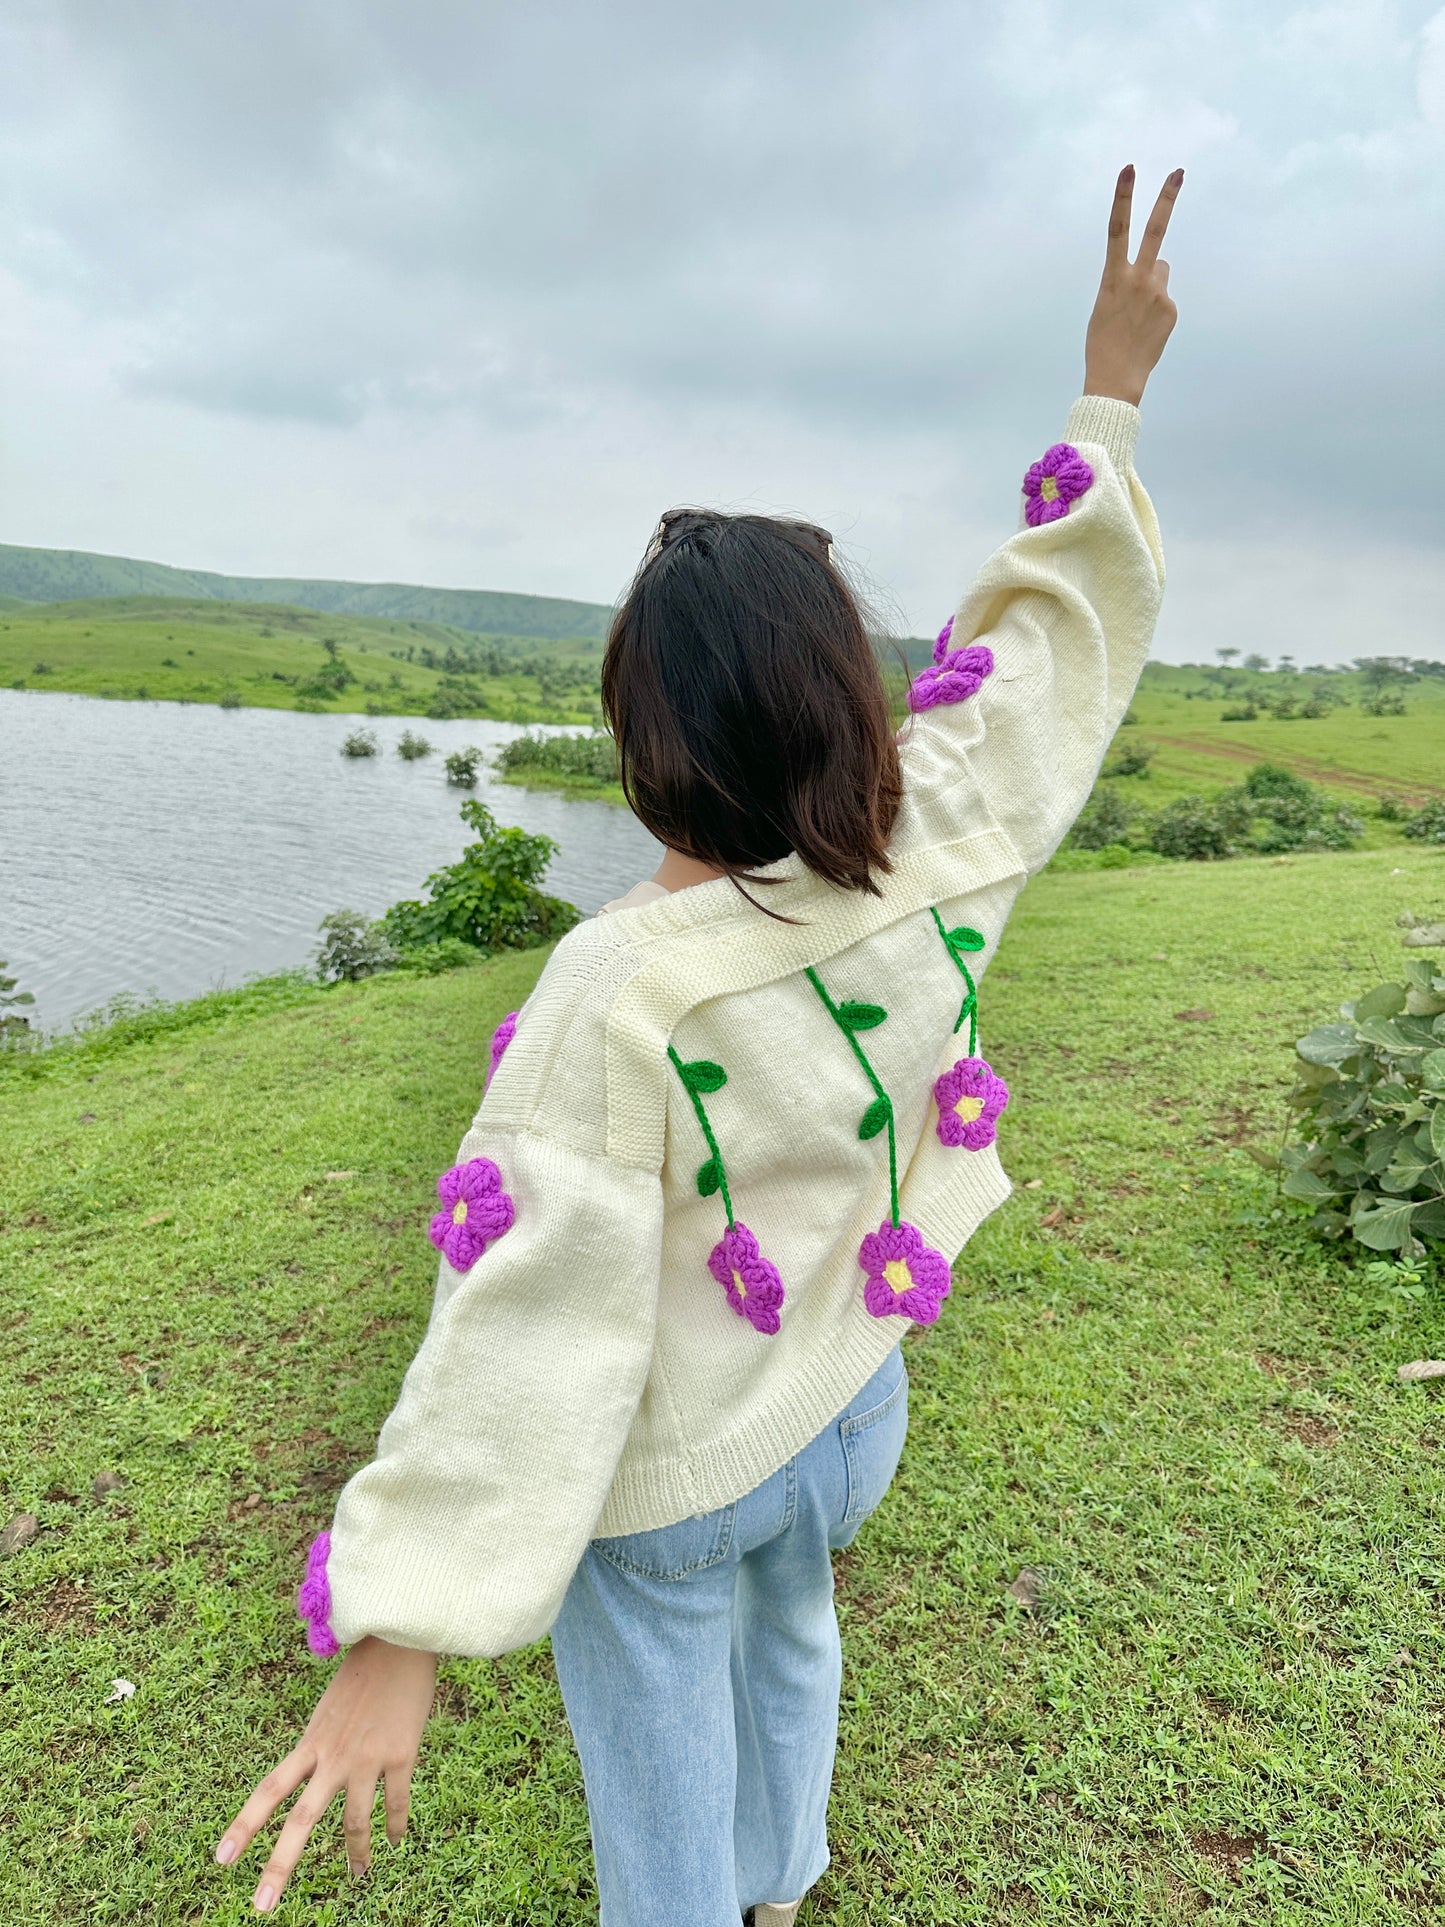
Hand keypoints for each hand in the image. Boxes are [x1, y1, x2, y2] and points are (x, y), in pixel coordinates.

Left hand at [215, 1636, 438, 1912]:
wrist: (400, 1638)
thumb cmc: (366, 1668)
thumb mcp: (331, 1707)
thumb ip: (324, 1740)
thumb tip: (320, 1763)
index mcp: (311, 1742)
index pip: (268, 1790)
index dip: (243, 1826)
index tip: (220, 1860)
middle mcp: (333, 1756)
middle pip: (300, 1821)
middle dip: (279, 1867)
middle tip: (260, 1907)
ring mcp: (367, 1758)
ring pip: (353, 1822)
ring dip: (356, 1855)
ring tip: (358, 1875)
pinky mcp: (401, 1755)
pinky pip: (395, 1803)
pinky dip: (394, 1827)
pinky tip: (395, 1842)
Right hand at [1083, 165, 1182, 406]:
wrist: (1115, 380)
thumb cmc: (1103, 343)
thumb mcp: (1106, 305)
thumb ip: (1130, 279)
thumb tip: (1162, 265)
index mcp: (1112, 278)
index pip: (1117, 229)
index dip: (1122, 197)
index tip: (1129, 169)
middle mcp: (1138, 280)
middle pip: (1155, 231)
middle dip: (1166, 199)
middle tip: (1178, 171)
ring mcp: (1158, 294)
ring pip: (1161, 271)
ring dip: (1153, 283)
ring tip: (1138, 314)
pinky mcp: (1171, 309)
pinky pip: (1165, 299)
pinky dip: (1157, 311)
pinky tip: (1146, 330)